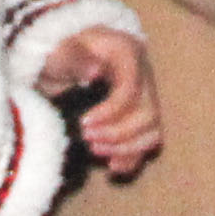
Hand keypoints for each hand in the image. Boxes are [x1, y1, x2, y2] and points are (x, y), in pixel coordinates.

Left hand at [39, 27, 160, 178]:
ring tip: (95, 150)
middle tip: (88, 139)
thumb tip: (94, 71)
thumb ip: (75, 57)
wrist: (62, 60)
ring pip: (152, 131)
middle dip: (119, 133)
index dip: (112, 111)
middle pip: (148, 113)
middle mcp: (143, 75)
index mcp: (127, 53)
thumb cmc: (62, 52)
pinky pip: (146, 143)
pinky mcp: (138, 118)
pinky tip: (112, 165)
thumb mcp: (61, 49)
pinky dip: (133, 157)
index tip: (84, 123)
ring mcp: (144, 98)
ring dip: (126, 147)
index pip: (132, 88)